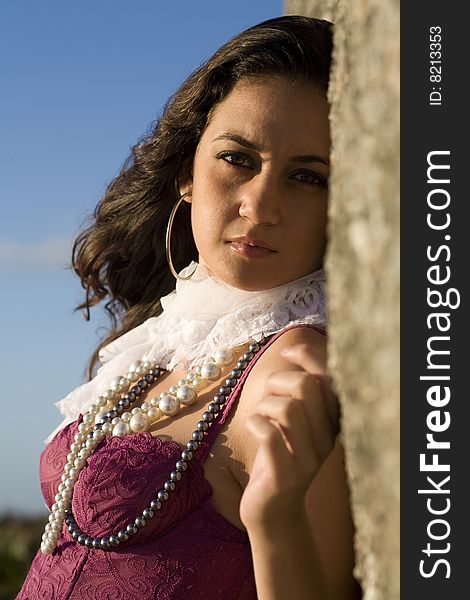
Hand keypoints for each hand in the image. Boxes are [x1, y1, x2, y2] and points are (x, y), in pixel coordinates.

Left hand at [239, 342, 339, 531]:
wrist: (271, 509)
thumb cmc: (277, 455)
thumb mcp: (293, 421)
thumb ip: (298, 391)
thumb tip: (293, 350)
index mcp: (332, 422)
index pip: (331, 378)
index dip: (310, 356)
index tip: (288, 351)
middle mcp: (327, 439)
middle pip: (307, 387)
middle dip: (278, 382)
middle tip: (266, 398)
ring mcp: (308, 459)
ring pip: (287, 408)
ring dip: (264, 405)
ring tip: (259, 416)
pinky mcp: (285, 476)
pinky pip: (268, 433)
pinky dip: (254, 422)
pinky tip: (253, 427)